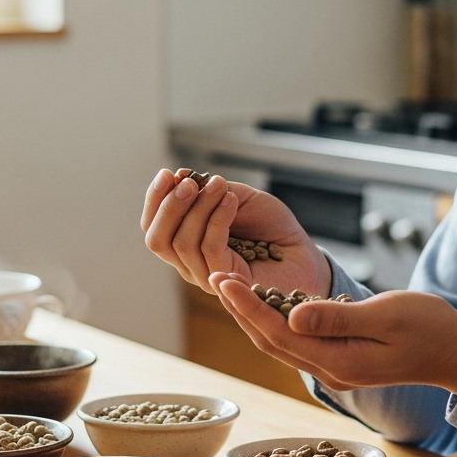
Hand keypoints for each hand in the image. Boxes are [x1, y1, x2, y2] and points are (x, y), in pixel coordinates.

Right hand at [140, 169, 330, 295]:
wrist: (303, 252)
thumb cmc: (270, 227)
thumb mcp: (236, 197)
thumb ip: (208, 190)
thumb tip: (178, 176)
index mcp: (186, 242)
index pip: (153, 226)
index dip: (155, 200)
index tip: (167, 174)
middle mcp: (190, 263)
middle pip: (157, 240)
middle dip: (169, 206)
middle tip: (190, 183)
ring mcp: (207, 275)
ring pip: (182, 243)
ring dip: (198, 208)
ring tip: (220, 186)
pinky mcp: (228, 282)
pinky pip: (210, 248)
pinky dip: (217, 219)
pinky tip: (231, 201)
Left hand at [208, 272, 456, 393]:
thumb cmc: (430, 327)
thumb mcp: (385, 314)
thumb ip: (337, 317)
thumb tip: (292, 313)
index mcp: (339, 361)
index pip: (279, 333)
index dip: (247, 306)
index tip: (223, 279)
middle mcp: (330, 371)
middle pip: (271, 341)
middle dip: (241, 310)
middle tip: (215, 276)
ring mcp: (335, 368)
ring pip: (281, 343)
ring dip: (254, 316)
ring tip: (230, 286)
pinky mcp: (341, 359)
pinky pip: (297, 342)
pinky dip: (275, 320)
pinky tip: (265, 300)